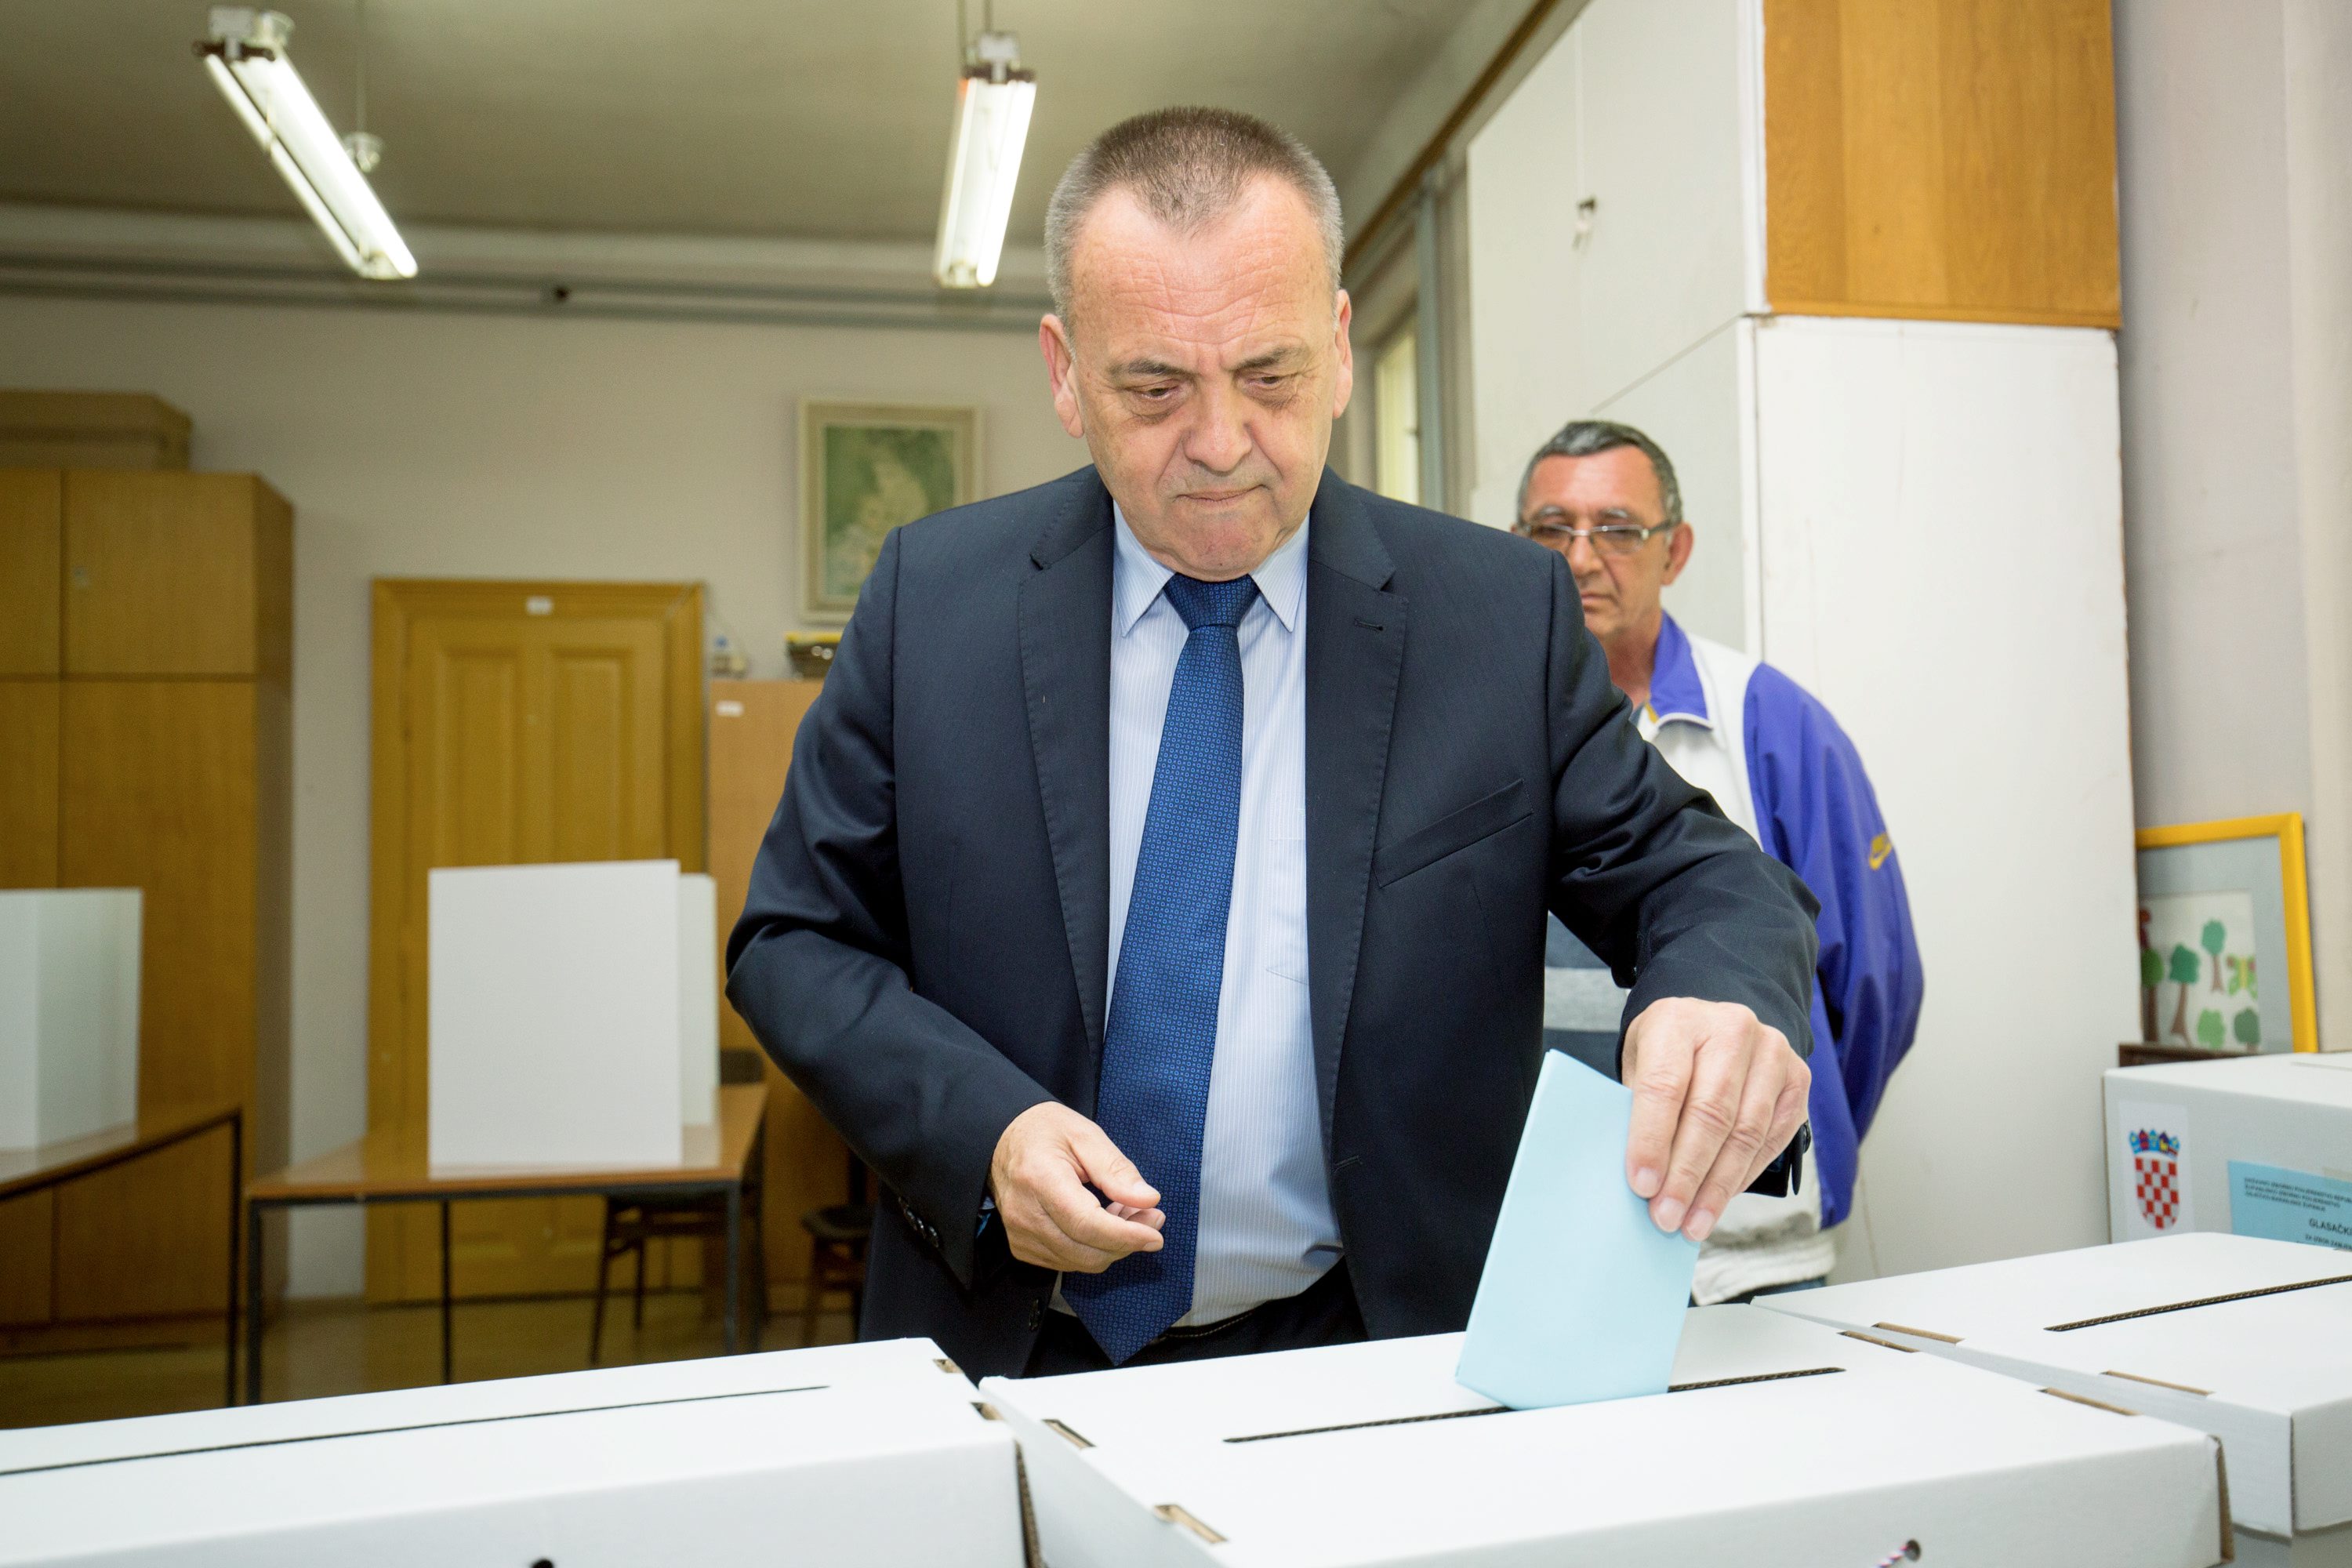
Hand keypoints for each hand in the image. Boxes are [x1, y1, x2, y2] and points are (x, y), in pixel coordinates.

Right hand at [988, 1102, 1166, 1272]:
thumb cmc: (1044, 1132)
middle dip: (1127, 1242)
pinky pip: (1067, 1262)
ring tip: (1127, 1214)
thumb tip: (1148, 1199)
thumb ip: (1117, 1170)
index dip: (1125, 1236)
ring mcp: (1020, 1234)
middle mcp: (1025, 1213)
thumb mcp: (1086, 1135)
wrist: (1002, 1140)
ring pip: (1080, 1262)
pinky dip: (1093, 1249)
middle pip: (1085, 1251)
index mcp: (1040, 1178)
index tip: (1154, 1235)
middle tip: (1151, 1216)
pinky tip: (1103, 1224)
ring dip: (1112, 1246)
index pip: (1086, 1224)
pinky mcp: (1022, 1247)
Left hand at [1621, 998, 1809, 1242]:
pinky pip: (1772, 1139)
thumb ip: (1639, 1110)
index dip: (1652, 1140)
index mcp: (1679, 1021)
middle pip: (1710, 1114)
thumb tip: (1643, 1179)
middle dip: (1687, 1175)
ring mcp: (1771, 1053)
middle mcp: (1731, 1029)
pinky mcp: (1798, 1079)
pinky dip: (1743, 1175)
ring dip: (1718, 1187)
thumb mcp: (1639, 1064)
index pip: (1665, 1085)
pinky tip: (1721, 1198)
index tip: (1642, 1185)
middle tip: (1668, 1216)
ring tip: (1694, 1221)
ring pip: (1746, 1133)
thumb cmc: (1668, 1051)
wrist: (1712, 1025)